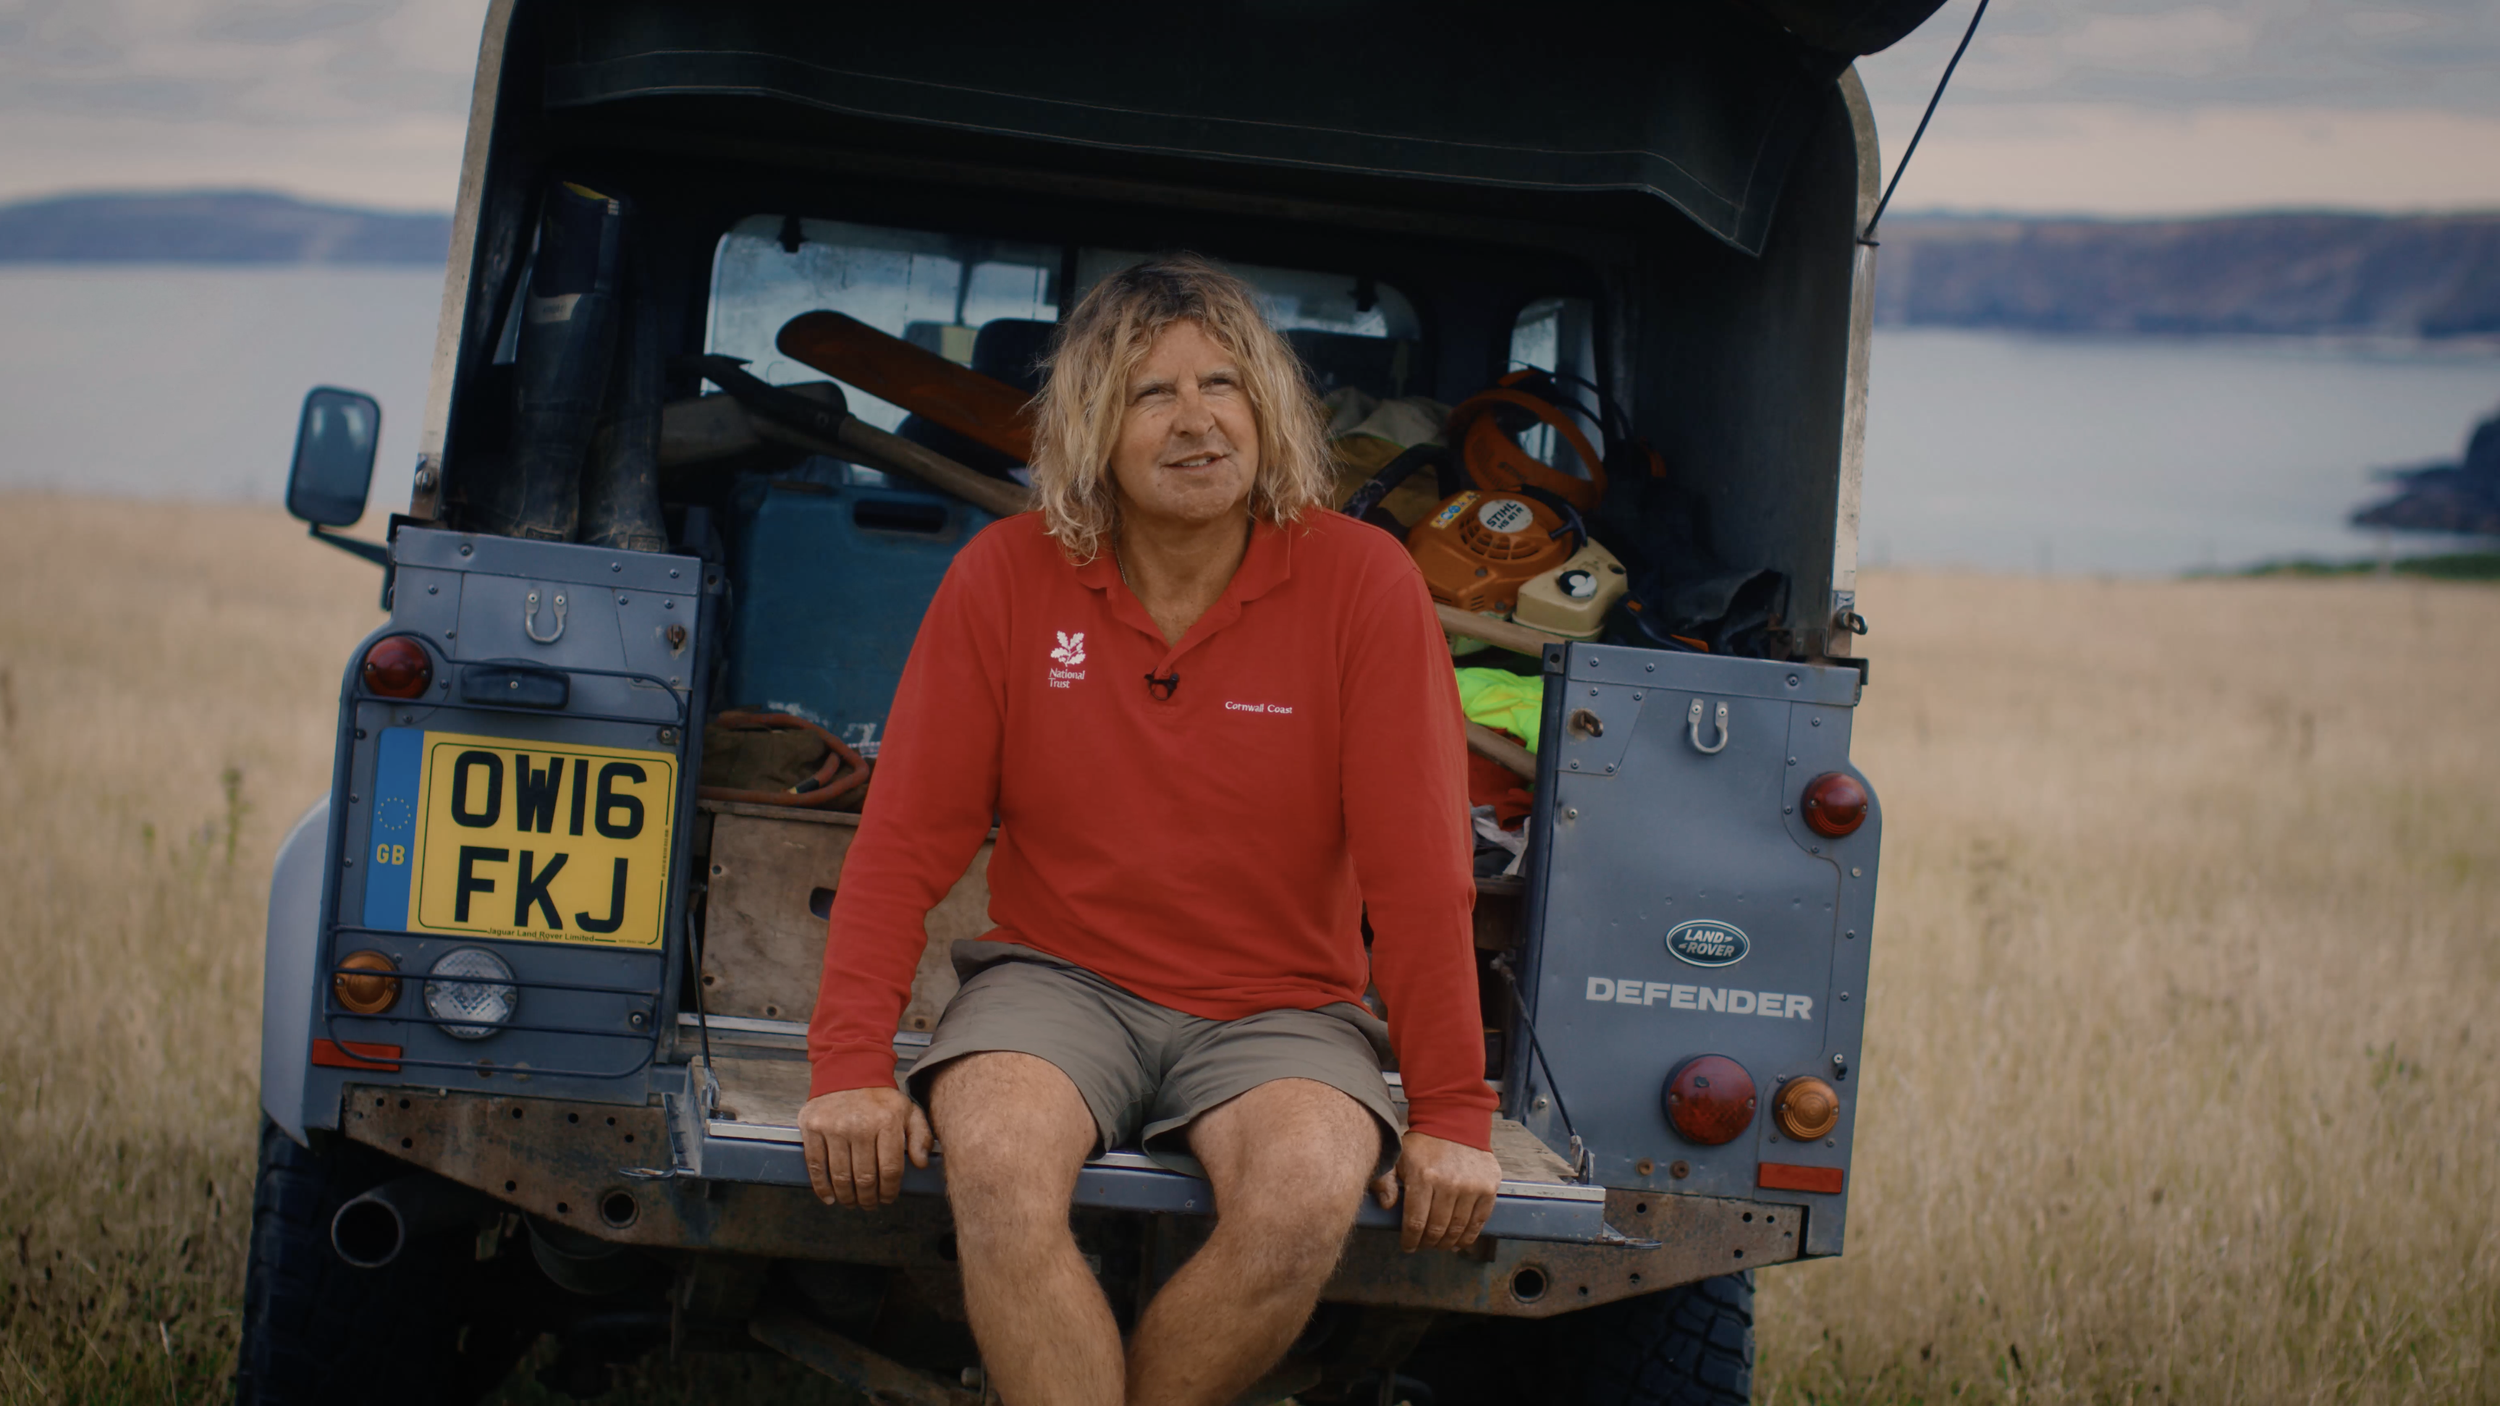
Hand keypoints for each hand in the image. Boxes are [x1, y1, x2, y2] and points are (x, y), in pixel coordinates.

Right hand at [797, 1086, 931, 1208]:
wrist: (848, 1070)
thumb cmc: (880, 1098)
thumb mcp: (908, 1110)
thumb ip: (920, 1136)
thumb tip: (921, 1164)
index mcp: (887, 1122)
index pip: (890, 1169)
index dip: (889, 1191)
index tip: (887, 1198)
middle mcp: (860, 1126)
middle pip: (864, 1177)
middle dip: (868, 1198)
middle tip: (869, 1204)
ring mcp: (834, 1127)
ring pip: (840, 1176)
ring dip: (847, 1197)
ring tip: (852, 1202)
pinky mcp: (813, 1128)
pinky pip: (816, 1165)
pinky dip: (822, 1187)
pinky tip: (829, 1197)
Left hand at [1369, 1131, 1500, 1251]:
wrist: (1456, 1120)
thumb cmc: (1424, 1142)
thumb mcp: (1398, 1156)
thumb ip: (1386, 1179)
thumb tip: (1386, 1205)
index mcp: (1423, 1176)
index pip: (1416, 1222)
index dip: (1411, 1240)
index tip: (1408, 1246)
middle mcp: (1449, 1183)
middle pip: (1437, 1229)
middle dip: (1428, 1242)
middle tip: (1424, 1245)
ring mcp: (1471, 1186)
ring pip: (1458, 1228)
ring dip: (1447, 1242)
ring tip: (1440, 1244)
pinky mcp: (1488, 1187)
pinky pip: (1479, 1220)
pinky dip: (1469, 1235)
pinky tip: (1460, 1240)